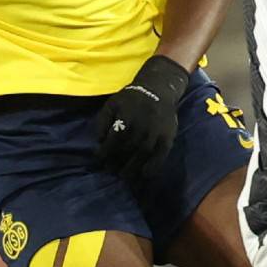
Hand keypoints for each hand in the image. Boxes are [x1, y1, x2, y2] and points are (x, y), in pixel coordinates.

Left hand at [93, 56, 190, 179]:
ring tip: (124, 177)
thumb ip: (103, 121)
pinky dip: (153, 167)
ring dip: (132, 169)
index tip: (99, 159)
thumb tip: (100, 140)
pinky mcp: (167, 137)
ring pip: (142, 155)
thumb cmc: (131, 99)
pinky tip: (145, 174)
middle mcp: (142, 127)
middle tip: (110, 171)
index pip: (113, 141)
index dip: (104, 152)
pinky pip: (160, 156)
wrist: (159, 89)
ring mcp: (156, 133)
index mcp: (127, 118)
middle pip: (127, 150)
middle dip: (116, 163)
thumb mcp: (112, 104)